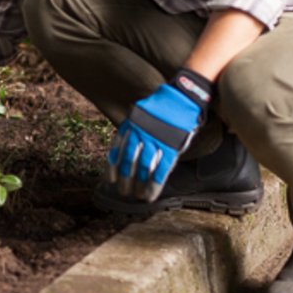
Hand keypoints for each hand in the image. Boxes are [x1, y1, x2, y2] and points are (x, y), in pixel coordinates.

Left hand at [106, 69, 212, 201]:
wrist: (182, 97)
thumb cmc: (161, 108)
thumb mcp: (141, 115)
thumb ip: (133, 131)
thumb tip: (123, 152)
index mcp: (131, 124)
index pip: (117, 149)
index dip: (112, 166)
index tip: (110, 180)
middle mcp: (141, 133)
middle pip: (128, 161)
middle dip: (125, 179)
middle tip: (123, 191)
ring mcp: (156, 140)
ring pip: (144, 167)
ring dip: (139, 184)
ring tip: (137, 196)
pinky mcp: (171, 146)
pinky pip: (161, 169)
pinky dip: (154, 184)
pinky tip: (150, 195)